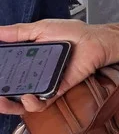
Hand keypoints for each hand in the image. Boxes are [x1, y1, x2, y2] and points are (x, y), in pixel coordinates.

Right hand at [0, 18, 118, 114]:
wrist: (94, 39)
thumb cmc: (72, 33)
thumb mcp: (41, 29)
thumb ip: (18, 32)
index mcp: (27, 60)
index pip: (7, 73)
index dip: (0, 78)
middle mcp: (33, 74)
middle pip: (11, 92)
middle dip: (1, 98)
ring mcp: (44, 84)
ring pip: (23, 103)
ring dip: (10, 105)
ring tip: (3, 99)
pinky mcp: (56, 90)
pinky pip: (42, 103)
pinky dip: (32, 103)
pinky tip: (27, 96)